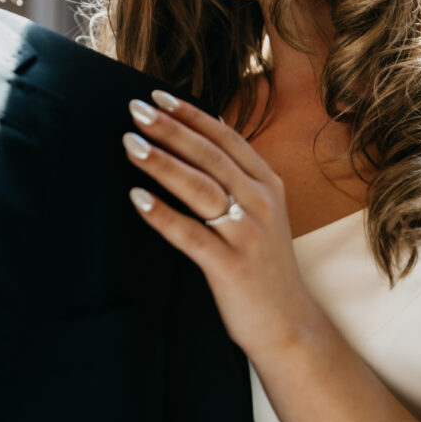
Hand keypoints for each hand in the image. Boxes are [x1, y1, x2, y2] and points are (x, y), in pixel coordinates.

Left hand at [123, 91, 321, 361]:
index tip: (158, 96)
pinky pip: (190, 235)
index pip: (225, 138)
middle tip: (135, 110)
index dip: (191, 114)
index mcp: (267, 183)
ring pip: (200, 189)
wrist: (290, 326)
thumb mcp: (261, 210)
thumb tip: (200, 127)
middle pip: (209, 157)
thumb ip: (237, 173)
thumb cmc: (263, 262)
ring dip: (163, 163)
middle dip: (170, 130)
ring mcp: (247, 235)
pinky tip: (137, 198)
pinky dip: (162, 214)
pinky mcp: (231, 267)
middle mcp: (260, 203)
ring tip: (130, 144)